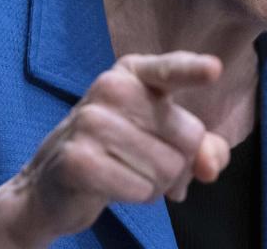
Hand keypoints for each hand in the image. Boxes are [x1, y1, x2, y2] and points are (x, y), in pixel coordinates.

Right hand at [0, 51, 230, 247]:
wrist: (51, 185)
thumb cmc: (118, 152)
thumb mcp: (163, 139)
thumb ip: (201, 147)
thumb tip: (211, 166)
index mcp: (134, 73)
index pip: (169, 70)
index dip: (192, 70)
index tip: (214, 69)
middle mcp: (111, 87)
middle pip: (188, 137)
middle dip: (179, 163)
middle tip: (147, 163)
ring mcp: (90, 121)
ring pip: (167, 167)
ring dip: (157, 184)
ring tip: (127, 174)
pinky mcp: (78, 159)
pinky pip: (141, 189)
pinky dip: (137, 197)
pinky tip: (112, 187)